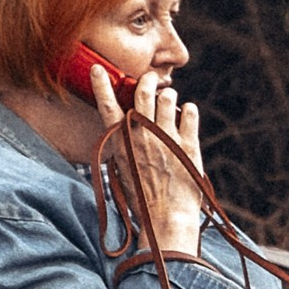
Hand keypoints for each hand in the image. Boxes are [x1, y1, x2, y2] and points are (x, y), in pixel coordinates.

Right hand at [92, 64, 204, 256]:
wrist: (166, 219)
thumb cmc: (143, 199)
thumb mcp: (122, 171)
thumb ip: (123, 146)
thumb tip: (126, 126)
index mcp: (121, 143)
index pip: (106, 106)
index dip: (101, 85)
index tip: (98, 69)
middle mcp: (141, 135)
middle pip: (142, 93)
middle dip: (147, 81)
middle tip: (150, 81)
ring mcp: (165, 138)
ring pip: (167, 98)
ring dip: (168, 95)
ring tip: (169, 101)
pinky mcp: (188, 144)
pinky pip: (189, 113)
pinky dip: (188, 110)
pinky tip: (186, 114)